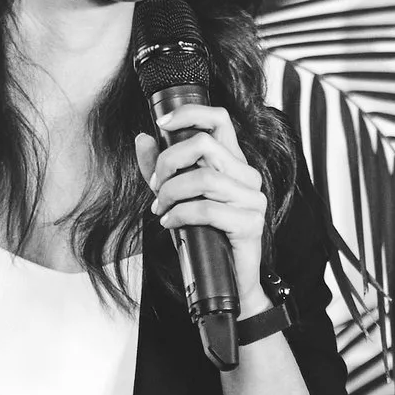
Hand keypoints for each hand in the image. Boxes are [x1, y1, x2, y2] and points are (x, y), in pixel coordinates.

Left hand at [137, 104, 268, 305]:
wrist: (227, 280)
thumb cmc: (204, 236)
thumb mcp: (177, 197)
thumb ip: (161, 169)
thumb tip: (142, 138)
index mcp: (232, 163)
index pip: (219, 120)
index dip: (189, 114)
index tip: (161, 125)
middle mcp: (247, 176)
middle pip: (204, 145)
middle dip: (168, 162)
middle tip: (156, 185)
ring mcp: (252, 199)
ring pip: (204, 178)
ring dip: (171, 193)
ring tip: (161, 209)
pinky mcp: (250, 224)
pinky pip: (207, 209)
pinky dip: (180, 215)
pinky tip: (170, 223)